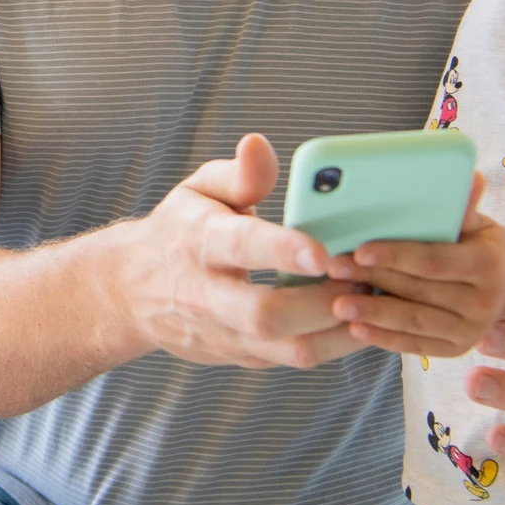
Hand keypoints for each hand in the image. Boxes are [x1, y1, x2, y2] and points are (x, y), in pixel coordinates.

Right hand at [119, 133, 367, 369]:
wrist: (132, 292)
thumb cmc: (179, 232)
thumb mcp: (197, 190)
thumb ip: (238, 173)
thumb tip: (258, 145)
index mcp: (199, 242)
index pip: (241, 247)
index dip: (282, 250)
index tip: (322, 251)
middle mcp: (209, 294)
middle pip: (266, 314)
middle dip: (321, 300)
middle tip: (363, 275)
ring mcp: (227, 333)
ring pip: (288, 348)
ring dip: (339, 329)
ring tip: (372, 297)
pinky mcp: (245, 357)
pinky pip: (296, 359)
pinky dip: (336, 342)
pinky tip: (359, 316)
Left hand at [324, 175, 504, 356]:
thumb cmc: (479, 242)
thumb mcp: (476, 221)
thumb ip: (462, 205)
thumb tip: (467, 174)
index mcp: (487, 264)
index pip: (433, 260)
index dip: (395, 256)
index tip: (359, 250)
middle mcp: (484, 302)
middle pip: (417, 290)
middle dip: (372, 280)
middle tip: (333, 270)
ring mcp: (472, 331)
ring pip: (414, 321)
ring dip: (372, 314)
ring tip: (337, 305)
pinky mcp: (458, 349)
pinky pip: (416, 346)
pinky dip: (385, 338)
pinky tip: (356, 329)